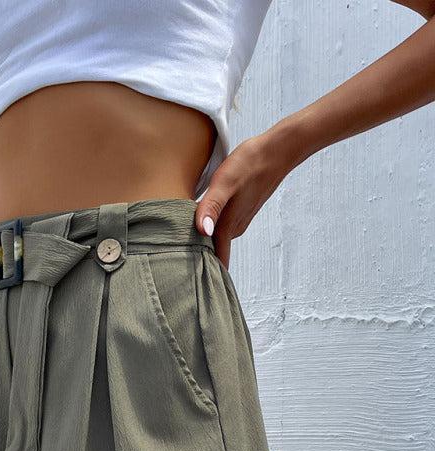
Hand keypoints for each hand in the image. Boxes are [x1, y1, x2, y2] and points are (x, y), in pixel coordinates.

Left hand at [195, 131, 293, 270]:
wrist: (277, 151)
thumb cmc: (249, 164)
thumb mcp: (225, 182)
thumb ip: (211, 207)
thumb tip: (203, 232)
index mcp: (227, 226)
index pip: (215, 259)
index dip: (203, 275)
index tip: (190, 291)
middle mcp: (233, 228)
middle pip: (214, 254)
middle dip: (200, 267)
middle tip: (182, 281)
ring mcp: (238, 220)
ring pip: (217, 241)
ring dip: (204, 251)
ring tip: (184, 260)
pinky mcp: (240, 211)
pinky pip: (222, 230)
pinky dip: (210, 236)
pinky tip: (198, 233)